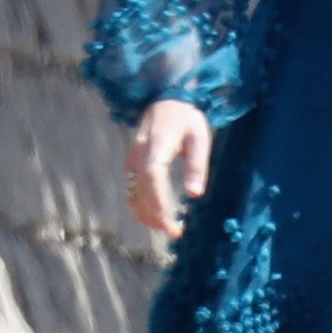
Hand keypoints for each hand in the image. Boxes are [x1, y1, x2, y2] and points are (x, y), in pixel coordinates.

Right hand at [127, 99, 212, 238]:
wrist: (165, 99)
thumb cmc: (186, 118)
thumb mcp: (200, 137)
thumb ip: (197, 165)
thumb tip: (194, 195)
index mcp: (156, 144)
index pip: (152, 176)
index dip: (158, 201)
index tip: (170, 223)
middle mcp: (139, 153)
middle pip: (139, 190)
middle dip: (154, 216)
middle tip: (174, 233)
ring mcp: (132, 159)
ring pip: (131, 193)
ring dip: (145, 214)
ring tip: (166, 229)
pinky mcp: (132, 164)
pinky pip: (132, 189)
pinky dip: (140, 206)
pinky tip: (156, 217)